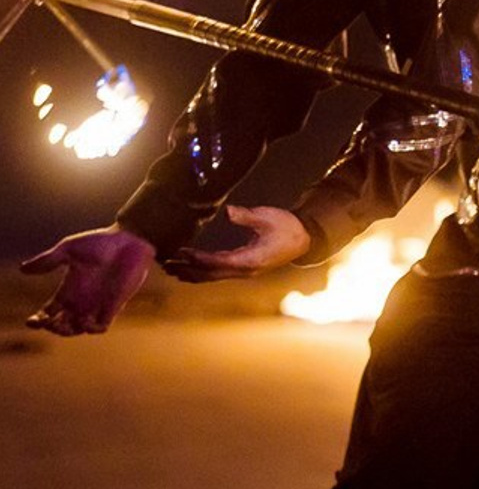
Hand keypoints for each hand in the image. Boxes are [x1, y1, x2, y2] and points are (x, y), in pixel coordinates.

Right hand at [21, 225, 155, 336]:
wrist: (131, 240)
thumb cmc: (101, 242)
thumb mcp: (69, 249)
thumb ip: (48, 260)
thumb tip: (22, 269)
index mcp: (69, 288)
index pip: (49, 312)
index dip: (38, 320)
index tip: (32, 321)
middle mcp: (81, 299)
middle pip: (61, 324)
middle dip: (53, 328)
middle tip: (49, 323)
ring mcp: (98, 303)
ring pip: (79, 329)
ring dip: (69, 331)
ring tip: (63, 324)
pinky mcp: (114, 305)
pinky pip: (101, 326)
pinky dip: (91, 328)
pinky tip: (85, 320)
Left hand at [163, 205, 310, 281]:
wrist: (303, 239)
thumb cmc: (287, 227)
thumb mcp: (268, 217)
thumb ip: (247, 216)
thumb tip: (228, 211)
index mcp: (251, 260)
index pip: (219, 262)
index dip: (199, 259)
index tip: (182, 253)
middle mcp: (245, 270)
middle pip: (210, 274)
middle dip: (187, 270)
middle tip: (165, 264)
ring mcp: (244, 272)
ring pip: (212, 277)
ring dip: (191, 274)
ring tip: (171, 269)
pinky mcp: (243, 269)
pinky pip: (218, 273)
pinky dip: (201, 272)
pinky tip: (190, 268)